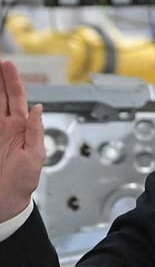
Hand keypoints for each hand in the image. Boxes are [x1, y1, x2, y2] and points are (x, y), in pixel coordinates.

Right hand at [0, 60, 44, 221]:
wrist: (5, 202)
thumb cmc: (22, 182)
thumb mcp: (35, 156)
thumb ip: (35, 131)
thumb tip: (38, 108)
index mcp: (21, 128)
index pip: (17, 99)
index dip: (13, 82)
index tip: (7, 65)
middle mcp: (5, 127)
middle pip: (0, 96)